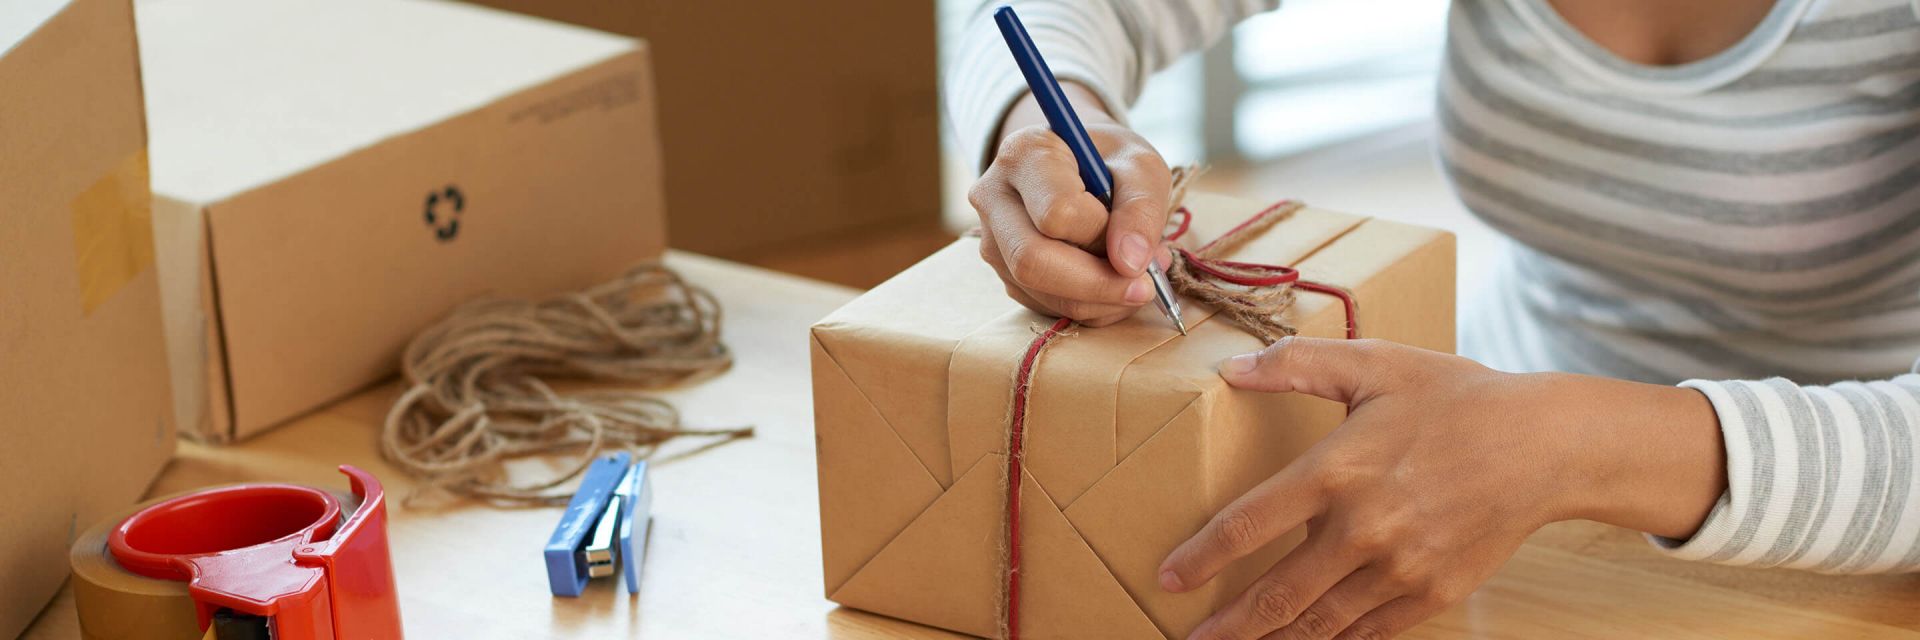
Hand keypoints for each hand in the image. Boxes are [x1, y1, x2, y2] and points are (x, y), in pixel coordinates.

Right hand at [968, 86, 1173, 325]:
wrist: (1079, 165)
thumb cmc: (1110, 160)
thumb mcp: (1140, 165)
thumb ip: (1141, 207)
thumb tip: (1130, 264)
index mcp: (1024, 154)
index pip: (1056, 212)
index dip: (1103, 236)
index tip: (1142, 242)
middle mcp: (994, 197)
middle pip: (1031, 260)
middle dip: (1097, 285)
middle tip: (1146, 286)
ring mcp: (992, 240)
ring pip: (1039, 291)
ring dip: (1100, 300)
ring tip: (1139, 279)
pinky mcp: (1005, 273)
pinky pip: (1046, 306)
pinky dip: (1091, 307)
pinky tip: (1115, 283)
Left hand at [1159, 337, 1725, 639]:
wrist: (1544, 446)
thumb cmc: (1454, 398)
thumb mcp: (1375, 364)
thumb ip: (1298, 365)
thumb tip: (1231, 367)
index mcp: (1337, 470)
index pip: (1248, 525)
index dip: (1202, 559)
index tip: (1169, 579)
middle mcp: (1363, 528)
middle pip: (1277, 593)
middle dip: (1228, 626)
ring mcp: (1400, 568)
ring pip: (1320, 623)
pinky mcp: (1431, 593)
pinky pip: (1368, 631)